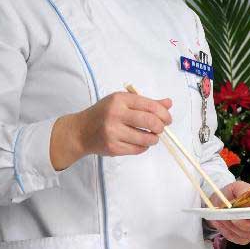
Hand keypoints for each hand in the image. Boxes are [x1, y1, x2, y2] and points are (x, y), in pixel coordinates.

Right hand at [50, 92, 172, 170]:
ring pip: (146, 138)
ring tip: (151, 137)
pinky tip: (139, 142)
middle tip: (160, 129)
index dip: (164, 114)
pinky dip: (143, 146)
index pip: (150, 106)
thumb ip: (146, 103)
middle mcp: (115, 114)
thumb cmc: (104, 113)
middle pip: (150, 122)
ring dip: (154, 139)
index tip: (167, 119)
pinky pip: (138, 149)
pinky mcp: (113, 147)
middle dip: (161, 127)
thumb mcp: (122, 102)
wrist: (80, 131)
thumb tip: (168, 103)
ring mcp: (113, 132)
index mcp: (119, 100)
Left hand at [209, 181, 249, 244]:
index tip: (244, 212)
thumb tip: (249, 200)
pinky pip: (237, 239)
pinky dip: (226, 232)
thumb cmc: (231, 194)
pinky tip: (219, 223)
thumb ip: (243, 191)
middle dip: (239, 222)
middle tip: (227, 215)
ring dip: (230, 226)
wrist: (221, 202)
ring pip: (244, 234)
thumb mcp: (236, 187)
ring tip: (220, 217)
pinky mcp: (245, 238)